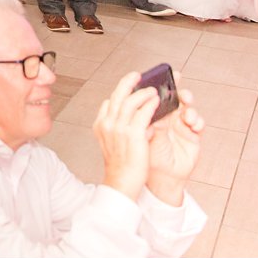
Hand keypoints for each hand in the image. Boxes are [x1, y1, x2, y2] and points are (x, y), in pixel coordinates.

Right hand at [94, 71, 160, 201]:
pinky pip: (143, 112)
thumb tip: (130, 121)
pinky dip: (150, 103)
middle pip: (117, 96)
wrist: (121, 182)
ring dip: (142, 92)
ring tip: (152, 89)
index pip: (107, 104)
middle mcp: (107, 124)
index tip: (126, 89)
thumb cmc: (120, 167)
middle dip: (127, 82)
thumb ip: (118, 130)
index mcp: (100, 126)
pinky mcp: (134, 133)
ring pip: (130, 101)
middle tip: (137, 75)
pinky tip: (156, 100)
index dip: (118, 94)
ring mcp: (119, 128)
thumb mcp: (111, 145)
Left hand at [145, 84, 203, 205]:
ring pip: (188, 109)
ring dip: (190, 108)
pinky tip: (194, 124)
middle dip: (180, 92)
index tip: (170, 74)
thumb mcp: (140, 135)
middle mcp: (167, 118)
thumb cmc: (146, 156)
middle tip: (182, 91)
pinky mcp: (192, 137)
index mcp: (152, 114)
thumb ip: (142, 120)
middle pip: (176, 99)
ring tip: (188, 113)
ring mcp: (181, 126)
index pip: (158, 96)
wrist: (158, 179)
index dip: (164, 85)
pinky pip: (198, 125)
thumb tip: (140, 105)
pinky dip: (198, 121)